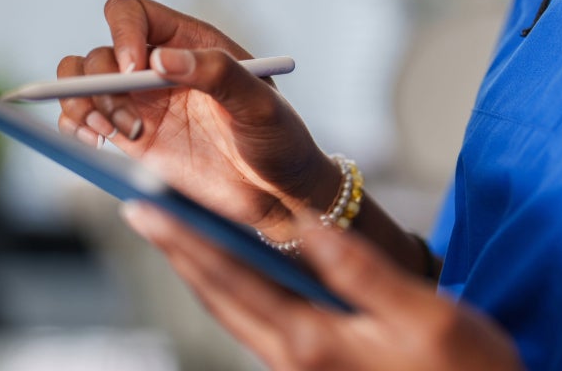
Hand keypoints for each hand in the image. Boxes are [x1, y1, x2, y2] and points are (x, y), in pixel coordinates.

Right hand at [56, 0, 338, 236]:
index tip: (132, 70)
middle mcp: (159, 69)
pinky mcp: (133, 140)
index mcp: (190, 43)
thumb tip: (163, 59)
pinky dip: (74, 126)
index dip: (122, 32)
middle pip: (99, 53)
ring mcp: (142, 104)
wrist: (279, 194)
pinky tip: (93, 143)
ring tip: (107, 133)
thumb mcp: (261, 103)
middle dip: (98, 82)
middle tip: (126, 120)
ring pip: (82, 84)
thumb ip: (218, 73)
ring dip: (80, 103)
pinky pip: (85, 121)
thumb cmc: (280, 141)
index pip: (133, 13)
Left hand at [120, 202, 523, 370]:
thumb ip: (358, 270)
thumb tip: (305, 224)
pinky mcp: (314, 369)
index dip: (185, 239)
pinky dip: (232, 289)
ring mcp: (301, 369)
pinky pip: (257, 322)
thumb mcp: (422, 314)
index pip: (232, 278)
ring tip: (173, 233)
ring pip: (234, 312)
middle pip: (219, 296)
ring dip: (199, 270)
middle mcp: (294, 359)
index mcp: (313, 341)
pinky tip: (231, 269)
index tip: (146, 207)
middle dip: (177, 251)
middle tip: (139, 210)